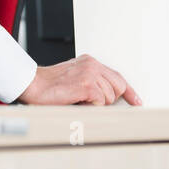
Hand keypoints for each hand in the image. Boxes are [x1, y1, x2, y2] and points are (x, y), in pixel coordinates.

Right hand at [17, 55, 142, 105]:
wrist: (32, 84)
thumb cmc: (49, 85)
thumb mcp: (74, 78)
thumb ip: (91, 82)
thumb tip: (107, 99)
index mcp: (90, 62)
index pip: (117, 76)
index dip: (129, 91)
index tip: (136, 101)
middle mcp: (92, 64)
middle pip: (118, 87)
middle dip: (108, 99)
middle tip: (91, 102)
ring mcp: (90, 73)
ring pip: (110, 97)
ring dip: (96, 104)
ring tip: (79, 100)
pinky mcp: (86, 84)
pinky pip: (100, 102)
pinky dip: (90, 106)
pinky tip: (77, 101)